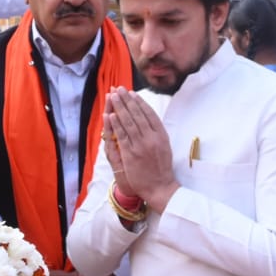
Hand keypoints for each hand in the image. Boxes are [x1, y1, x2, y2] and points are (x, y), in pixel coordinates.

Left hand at [107, 90, 178, 211]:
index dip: (139, 102)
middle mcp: (151, 138)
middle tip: (119, 89)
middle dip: (127, 100)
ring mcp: (140, 145)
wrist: (160, 186)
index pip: (149, 113)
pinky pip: (121, 136)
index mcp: (161, 135)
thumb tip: (149, 117)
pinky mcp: (130, 154)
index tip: (132, 93)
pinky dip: (116, 124)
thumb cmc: (162, 167)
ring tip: (113, 96)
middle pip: (137, 114)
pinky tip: (111, 115)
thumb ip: (157, 132)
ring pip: (128, 122)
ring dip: (119, 107)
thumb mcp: (165, 146)